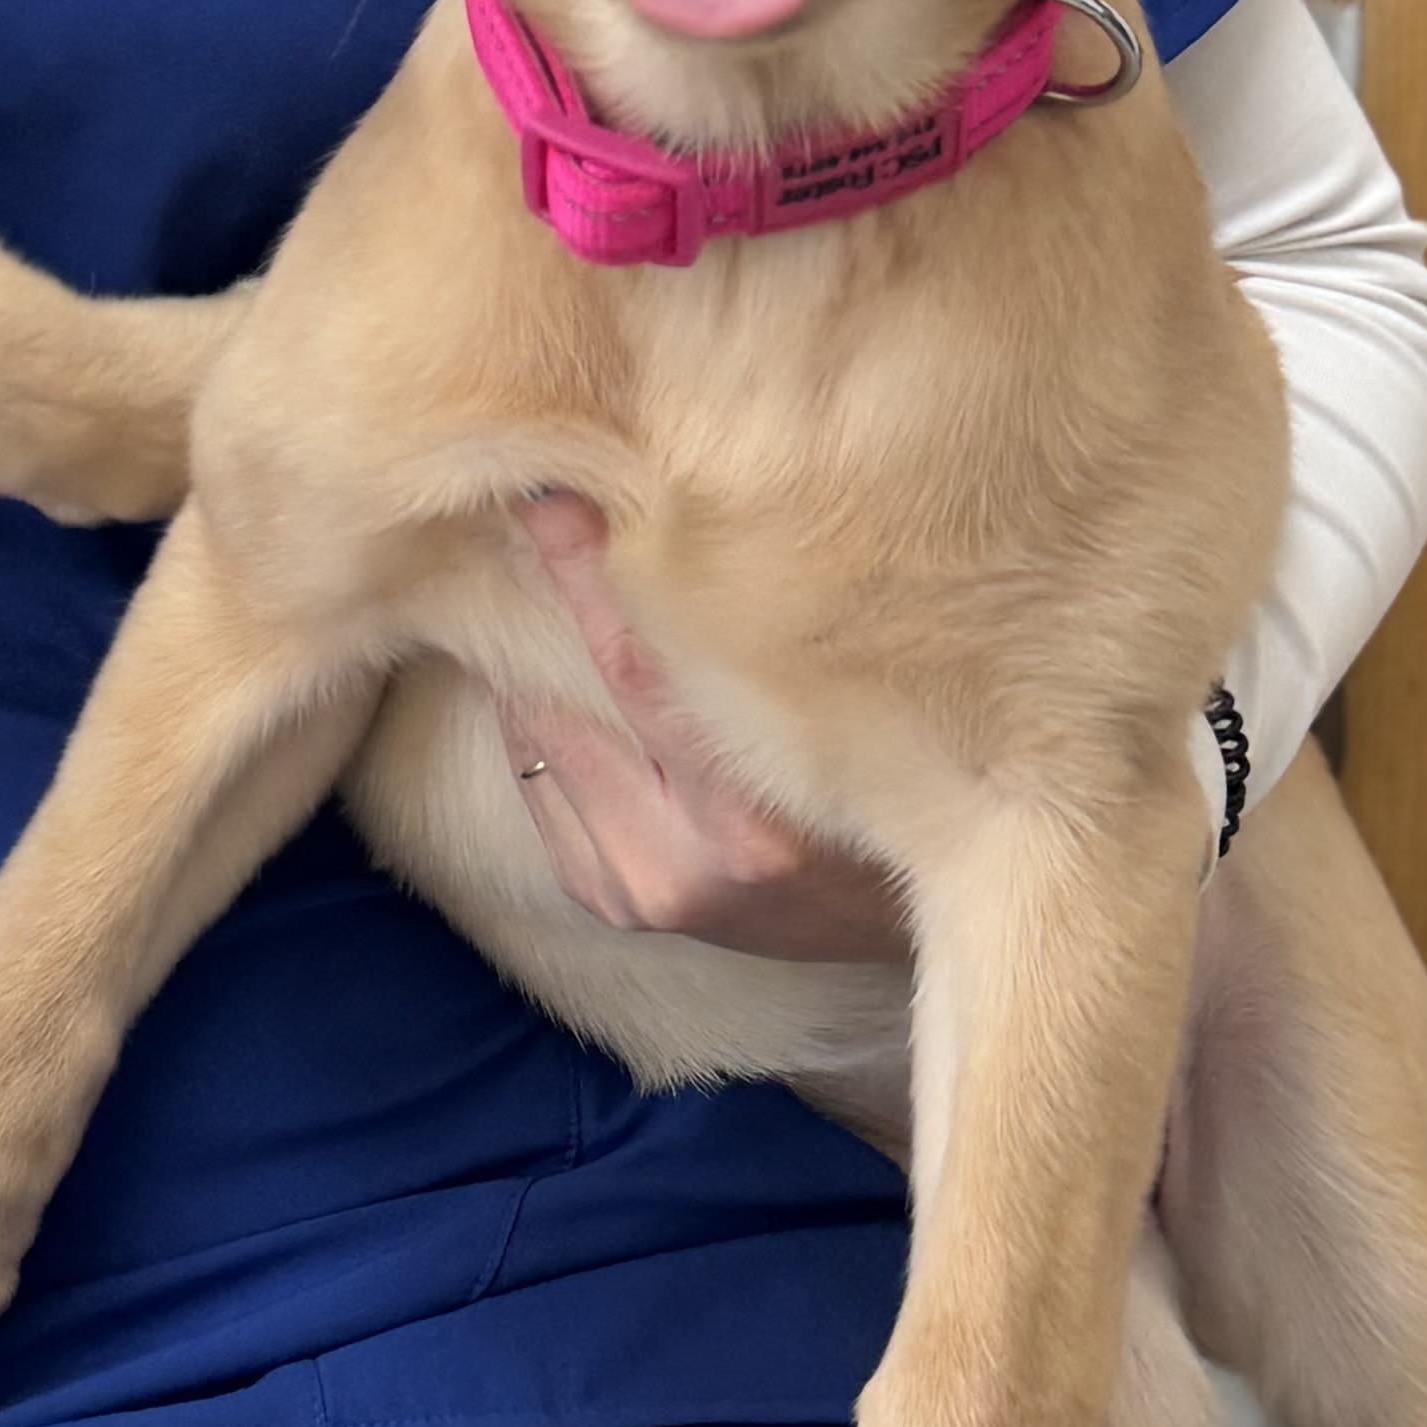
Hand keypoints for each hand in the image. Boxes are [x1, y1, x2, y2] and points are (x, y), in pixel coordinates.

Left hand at [491, 492, 907, 965]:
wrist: (897, 928)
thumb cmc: (888, 804)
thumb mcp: (849, 729)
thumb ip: (757, 654)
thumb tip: (664, 534)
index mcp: (752, 829)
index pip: (638, 673)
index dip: (582, 579)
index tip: (546, 498)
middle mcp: (678, 868)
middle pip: (568, 708)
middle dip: (540, 611)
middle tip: (529, 523)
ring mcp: (633, 890)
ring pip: (540, 742)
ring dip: (532, 665)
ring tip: (541, 588)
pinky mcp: (606, 898)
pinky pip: (538, 783)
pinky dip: (538, 721)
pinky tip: (558, 677)